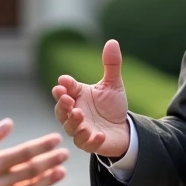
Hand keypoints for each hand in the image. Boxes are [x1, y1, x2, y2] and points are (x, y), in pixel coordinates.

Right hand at [52, 40, 130, 157]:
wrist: (124, 129)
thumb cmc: (112, 106)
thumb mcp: (113, 84)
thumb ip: (111, 65)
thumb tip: (112, 41)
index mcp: (77, 97)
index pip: (65, 90)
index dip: (63, 87)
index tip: (63, 82)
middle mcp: (74, 113)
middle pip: (61, 110)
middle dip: (62, 105)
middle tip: (66, 99)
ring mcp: (80, 129)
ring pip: (70, 127)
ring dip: (73, 122)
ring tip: (79, 114)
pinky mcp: (89, 143)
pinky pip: (86, 143)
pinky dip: (91, 140)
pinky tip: (99, 134)